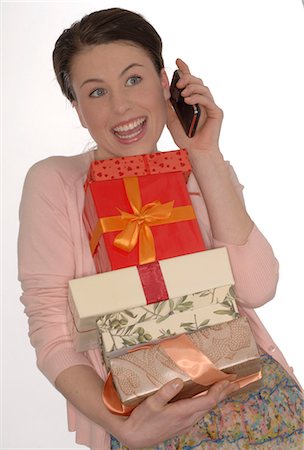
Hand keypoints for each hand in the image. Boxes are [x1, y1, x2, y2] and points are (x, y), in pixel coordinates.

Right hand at [111, 378, 238, 448]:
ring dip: (217, 398)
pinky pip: (199, 412)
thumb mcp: (151, 403)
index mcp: (183, 412)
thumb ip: (165, 392)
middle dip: (224, 393)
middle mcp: (188, 419)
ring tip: (225, 388)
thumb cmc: (142, 419)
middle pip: (211, 405)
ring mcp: (185, 424)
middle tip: (235, 382)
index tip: (227, 380)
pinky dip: (207, 402)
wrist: (135, 438)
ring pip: (206, 409)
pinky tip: (206, 398)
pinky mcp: (181, 425)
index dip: (219, 390)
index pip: (208, 401)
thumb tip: (178, 381)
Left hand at [167, 59, 222, 153]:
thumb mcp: (170, 117)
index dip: (185, 69)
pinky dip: (198, 98)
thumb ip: (167, 102)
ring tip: (182, 93)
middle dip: (187, 78)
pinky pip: (208, 100)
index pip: (189, 81)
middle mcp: (202, 101)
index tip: (177, 61)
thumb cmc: (184, 137)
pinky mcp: (216, 113)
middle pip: (197, 81)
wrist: (194, 152)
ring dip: (192, 87)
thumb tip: (162, 84)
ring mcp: (210, 106)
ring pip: (203, 88)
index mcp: (192, 100)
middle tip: (177, 83)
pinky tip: (188, 100)